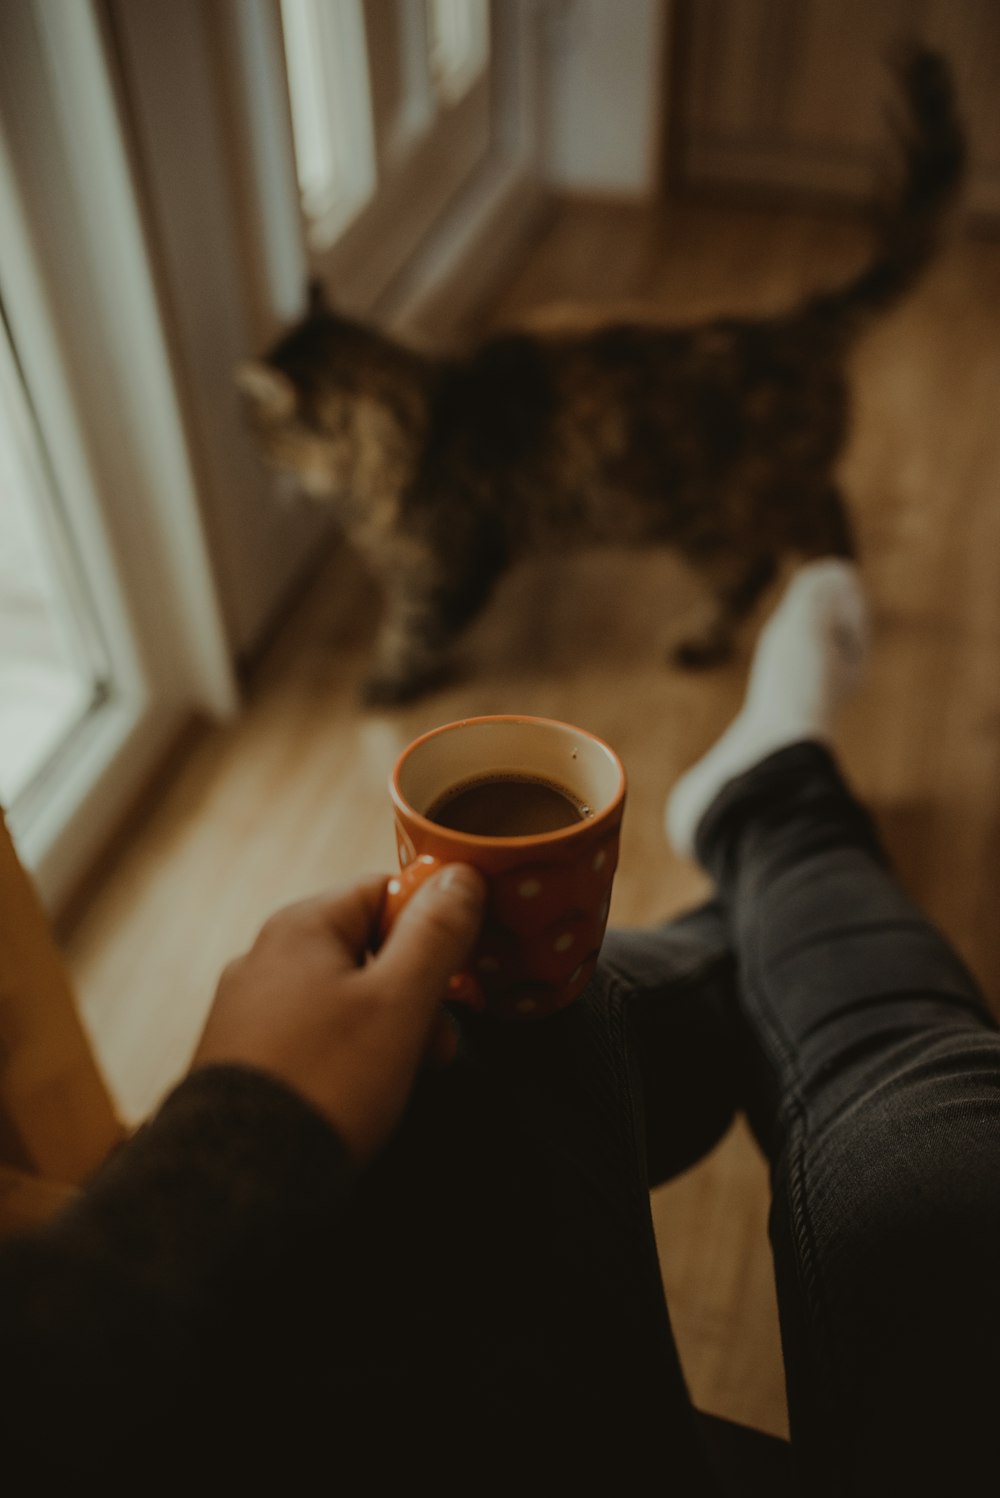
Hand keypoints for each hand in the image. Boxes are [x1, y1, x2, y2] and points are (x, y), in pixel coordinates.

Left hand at [192, 865, 484, 1163]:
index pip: (382, 890)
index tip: (461, 968)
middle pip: (366, 947)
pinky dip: (349, 1055)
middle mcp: (265, 958)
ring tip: (404, 1076)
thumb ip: (434, 935)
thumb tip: (460, 876)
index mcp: (300, 927)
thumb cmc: (324, 1083)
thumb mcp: (399, 1002)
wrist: (240, 1181)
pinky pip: (315, 1035)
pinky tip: (362, 1092)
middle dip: (415, 991)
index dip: (432, 925)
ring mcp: (250, 1009)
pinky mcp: (247, 1056)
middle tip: (438, 1042)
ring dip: (389, 1028)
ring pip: (344, 997)